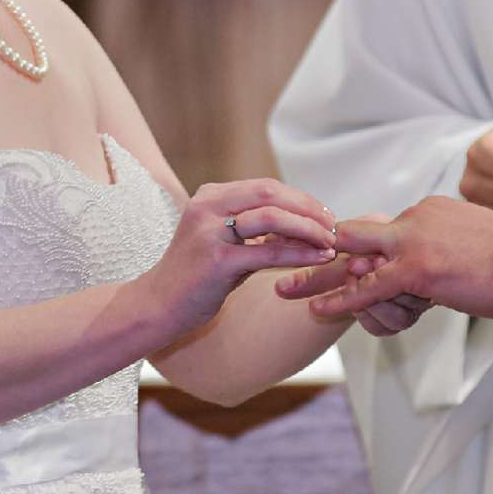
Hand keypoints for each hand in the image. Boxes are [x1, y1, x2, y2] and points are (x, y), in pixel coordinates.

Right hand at [137, 179, 342, 337]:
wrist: (158, 307)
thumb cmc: (196, 278)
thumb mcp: (226, 244)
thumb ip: (258, 232)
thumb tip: (304, 226)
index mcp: (210, 197)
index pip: (265, 186)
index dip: (300, 198)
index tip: (324, 213)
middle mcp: (207, 206)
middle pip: (271, 194)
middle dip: (308, 208)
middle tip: (334, 225)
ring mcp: (210, 232)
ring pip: (272, 217)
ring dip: (308, 228)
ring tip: (330, 241)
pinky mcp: (217, 260)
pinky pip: (269, 252)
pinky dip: (299, 254)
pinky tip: (319, 259)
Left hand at [274, 196, 492, 322]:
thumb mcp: (476, 248)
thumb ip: (448, 254)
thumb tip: (440, 273)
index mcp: (428, 212)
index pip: (381, 233)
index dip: (353, 247)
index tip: (325, 253)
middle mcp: (415, 219)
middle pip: (354, 237)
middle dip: (317, 250)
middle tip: (284, 256)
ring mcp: (415, 243)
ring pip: (352, 260)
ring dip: (314, 275)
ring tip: (282, 288)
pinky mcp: (420, 269)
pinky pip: (370, 287)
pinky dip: (341, 299)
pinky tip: (317, 309)